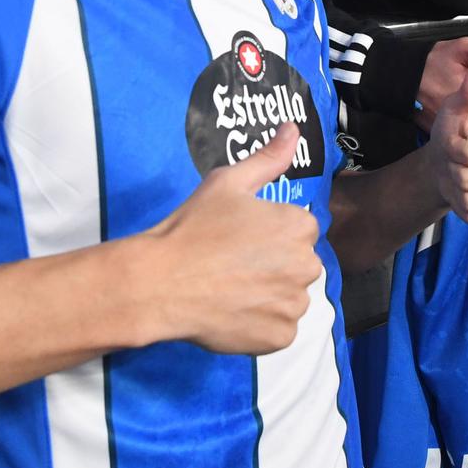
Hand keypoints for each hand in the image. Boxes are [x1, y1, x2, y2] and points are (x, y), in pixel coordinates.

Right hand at [145, 125, 322, 354]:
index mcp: (299, 225)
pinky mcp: (281, 338)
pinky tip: (233, 313)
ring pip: (290, 298)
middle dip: (274, 264)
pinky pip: (279, 329)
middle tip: (232, 264)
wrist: (161, 283)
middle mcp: (307, 265)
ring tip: (231, 289)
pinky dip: (261, 325)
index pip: (299, 229)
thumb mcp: (227, 182)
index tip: (239, 237)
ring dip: (270, 296)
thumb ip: (268, 158)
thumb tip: (293, 129)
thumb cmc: (193, 227)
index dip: (268, 233)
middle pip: (299, 264)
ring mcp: (294, 305)